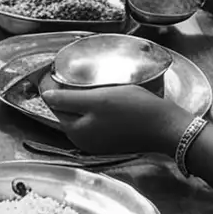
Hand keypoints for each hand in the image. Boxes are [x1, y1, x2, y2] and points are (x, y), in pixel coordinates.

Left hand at [39, 81, 188, 155]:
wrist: (167, 126)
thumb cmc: (133, 111)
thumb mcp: (97, 100)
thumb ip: (68, 100)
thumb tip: (45, 96)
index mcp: (77, 133)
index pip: (56, 106)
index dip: (54, 87)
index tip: (57, 71)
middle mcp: (85, 141)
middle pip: (68, 111)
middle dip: (68, 93)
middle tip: (74, 73)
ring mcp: (99, 142)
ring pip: (83, 114)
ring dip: (83, 100)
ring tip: (90, 82)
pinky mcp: (113, 138)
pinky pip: (97, 119)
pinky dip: (97, 107)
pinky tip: (105, 96)